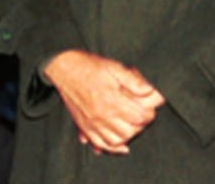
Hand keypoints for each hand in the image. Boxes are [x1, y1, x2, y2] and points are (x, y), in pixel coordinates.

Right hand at [43, 50, 163, 153]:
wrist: (63, 68)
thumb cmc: (88, 66)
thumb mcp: (114, 67)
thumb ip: (133, 81)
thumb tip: (150, 90)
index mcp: (111, 100)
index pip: (139, 116)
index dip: (149, 112)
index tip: (149, 106)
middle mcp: (101, 115)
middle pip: (130, 131)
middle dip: (140, 124)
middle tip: (141, 114)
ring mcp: (91, 123)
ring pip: (116, 141)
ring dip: (127, 136)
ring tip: (131, 125)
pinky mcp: (84, 126)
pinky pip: (100, 144)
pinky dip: (112, 148)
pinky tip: (121, 145)